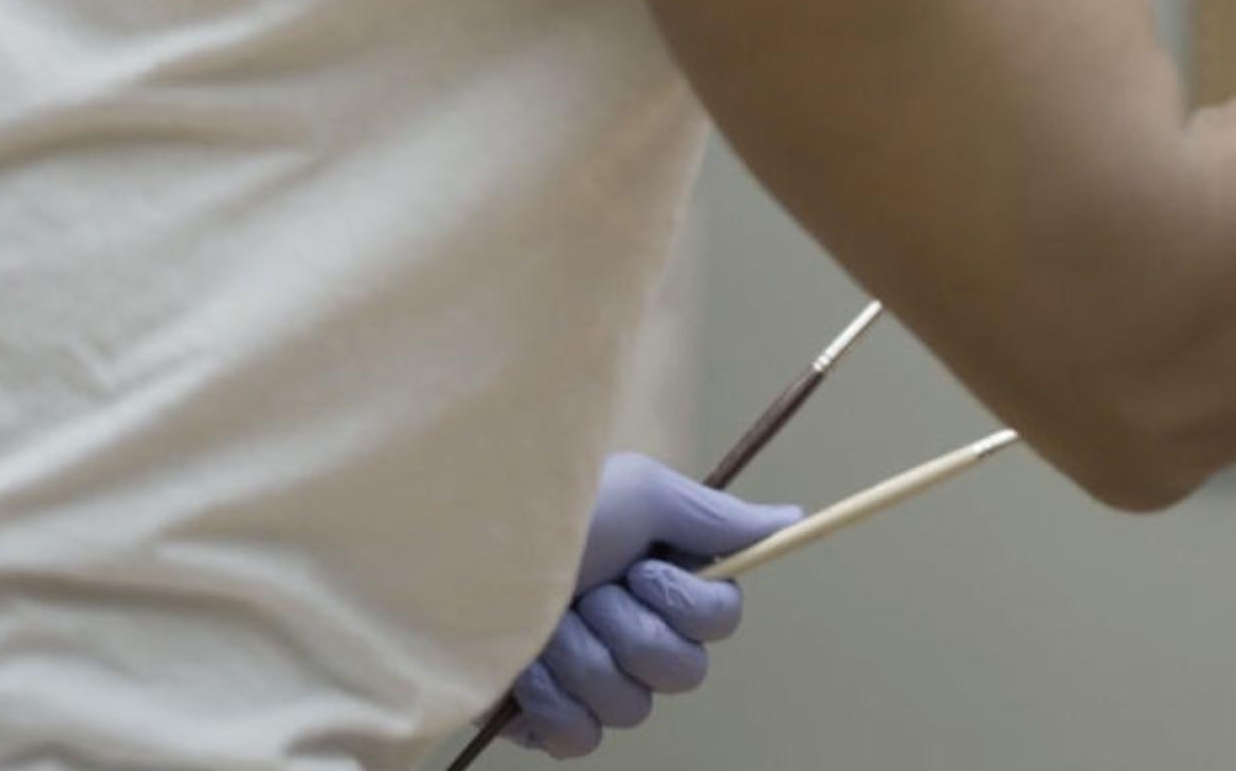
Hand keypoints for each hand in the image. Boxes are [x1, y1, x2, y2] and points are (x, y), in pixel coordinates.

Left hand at [503, 453, 798, 759]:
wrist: (441, 562)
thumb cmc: (540, 516)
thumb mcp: (638, 496)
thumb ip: (716, 518)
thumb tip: (794, 518)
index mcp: (664, 578)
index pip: (721, 619)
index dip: (686, 603)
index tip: (642, 569)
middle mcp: (636, 631)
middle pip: (684, 672)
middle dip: (629, 632)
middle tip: (587, 596)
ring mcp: (593, 681)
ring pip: (632, 707)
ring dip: (581, 660)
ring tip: (540, 627)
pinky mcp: (548, 719)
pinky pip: (582, 739)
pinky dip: (550, 704)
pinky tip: (522, 670)